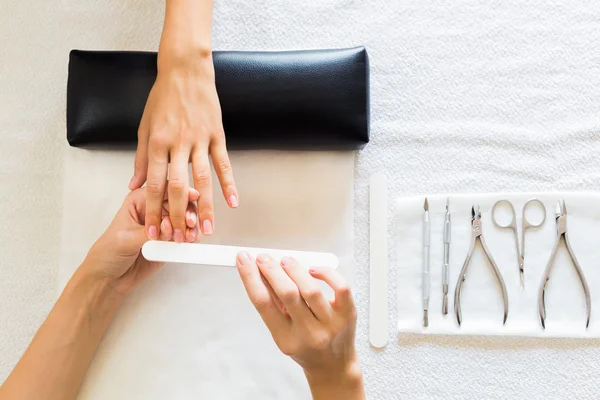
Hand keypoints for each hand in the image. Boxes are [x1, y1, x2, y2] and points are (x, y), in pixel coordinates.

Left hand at [81, 186, 199, 295]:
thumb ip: (149, 232)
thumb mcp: (126, 239)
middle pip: (178, 203)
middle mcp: (153, 210)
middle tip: (189, 223)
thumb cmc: (107, 253)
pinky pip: (184, 236)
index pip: (162, 190)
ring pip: (184, 219)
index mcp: (139, 201)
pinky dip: (190, 238)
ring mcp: (162, 226)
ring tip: (187, 236)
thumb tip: (169, 226)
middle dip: (187, 212)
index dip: (178, 192)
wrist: (108, 278)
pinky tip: (188, 242)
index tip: (192, 197)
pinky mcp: (168, 242)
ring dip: (190, 226)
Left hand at [129, 57, 237, 242]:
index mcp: (156, 143)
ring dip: (206, 207)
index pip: (155, 184)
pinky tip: (232, 202)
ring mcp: (199, 140)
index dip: (154, 210)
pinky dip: (229, 184)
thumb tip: (134, 185)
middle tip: (181, 238)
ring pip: (203, 180)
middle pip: (179, 187)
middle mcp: (177, 144)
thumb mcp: (144, 126)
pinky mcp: (216, 136)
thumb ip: (141, 159)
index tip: (154, 231)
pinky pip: (223, 164)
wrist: (185, 71)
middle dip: (179, 215)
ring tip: (207, 229)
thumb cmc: (163, 98)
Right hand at [236, 253, 363, 398]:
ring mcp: (330, 324)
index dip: (250, 278)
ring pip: (311, 289)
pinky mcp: (348, 314)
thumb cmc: (306, 348)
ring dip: (294, 269)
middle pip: (287, 293)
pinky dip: (326, 273)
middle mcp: (309, 333)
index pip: (263, 303)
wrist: (334, 367)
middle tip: (264, 258)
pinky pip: (340, 287)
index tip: (244, 261)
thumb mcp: (282, 332)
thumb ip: (273, 305)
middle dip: (271, 270)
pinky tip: (314, 269)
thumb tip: (261, 272)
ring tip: (285, 261)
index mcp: (286, 338)